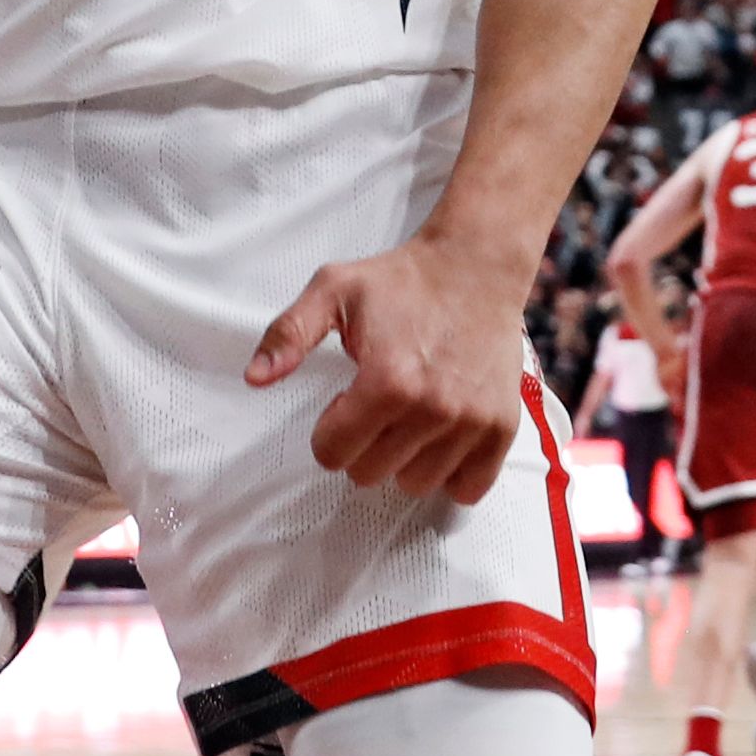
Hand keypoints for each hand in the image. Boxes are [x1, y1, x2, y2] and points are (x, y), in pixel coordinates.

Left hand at [247, 234, 529, 505]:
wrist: (476, 267)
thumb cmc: (401, 279)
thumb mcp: (333, 290)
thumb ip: (289, 334)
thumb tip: (254, 378)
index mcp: (387, 381)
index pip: (333, 453)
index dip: (328, 430)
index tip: (343, 403)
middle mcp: (433, 409)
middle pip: (370, 473)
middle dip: (362, 445)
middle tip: (376, 407)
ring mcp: (472, 422)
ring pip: (415, 484)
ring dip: (404, 460)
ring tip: (409, 418)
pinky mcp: (502, 428)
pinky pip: (467, 488)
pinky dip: (451, 472)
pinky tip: (441, 438)